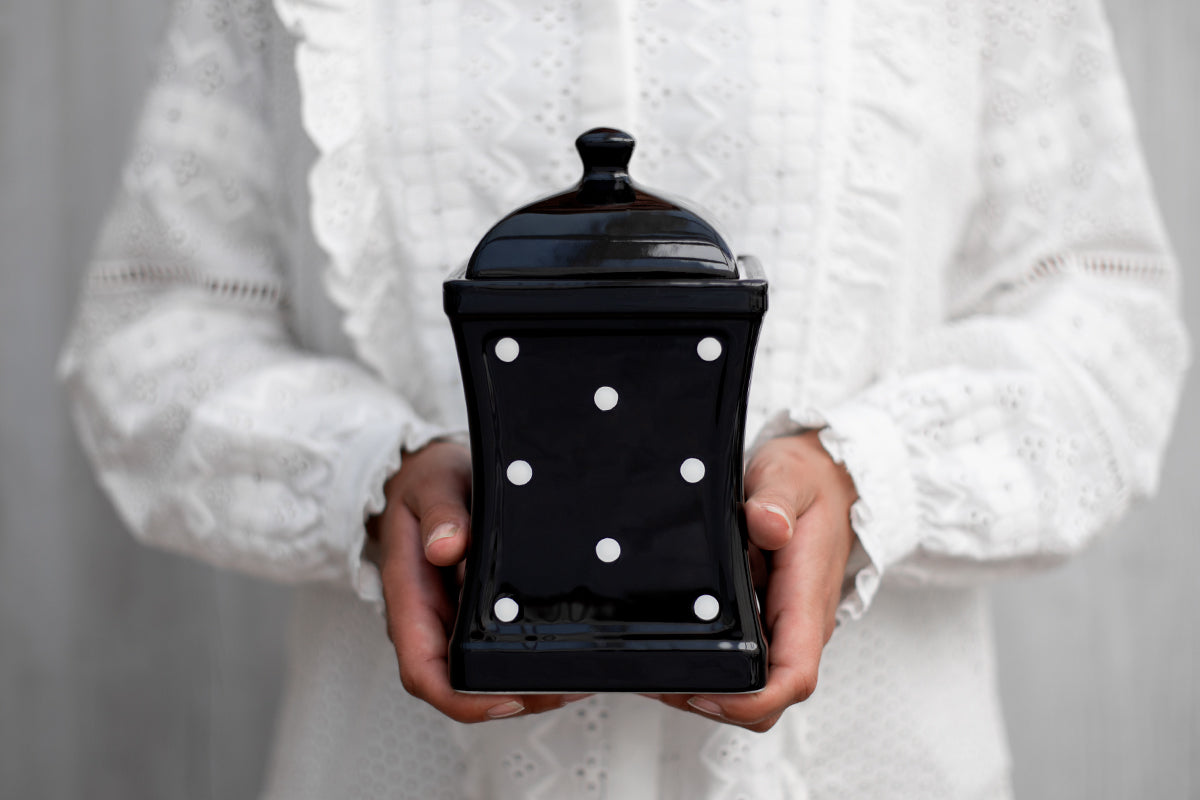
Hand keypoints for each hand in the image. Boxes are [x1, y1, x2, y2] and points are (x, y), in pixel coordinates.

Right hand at [374, 440, 584, 721]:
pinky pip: (496, 648)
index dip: (461, 697)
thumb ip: (441, 513)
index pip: (423, 670)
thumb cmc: (427, 482)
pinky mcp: (475, 613)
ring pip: (482, 672)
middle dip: (511, 696)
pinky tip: (566, 652)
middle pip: (460, 684)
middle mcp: (428, 619)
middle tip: (565, 688)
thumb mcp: (433, 484)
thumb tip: (447, 547)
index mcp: (409, 597)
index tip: (506, 698)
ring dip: (526, 685)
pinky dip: (528, 659)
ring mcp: (452, 619)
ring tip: (576, 677)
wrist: (429, 474)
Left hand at [650, 430, 858, 731]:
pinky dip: (710, 664)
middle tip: (661, 682)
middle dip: (717, 703)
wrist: (827, 478)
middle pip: (767, 696)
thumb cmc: (809, 483)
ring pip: (753, 684)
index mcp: (806, 599)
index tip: (707, 695)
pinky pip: (745, 659)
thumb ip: (777, 501)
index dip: (751, 701)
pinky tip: (673, 646)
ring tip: (657, 668)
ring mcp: (783, 626)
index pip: (793, 676)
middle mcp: (798, 624)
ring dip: (709, 687)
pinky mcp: (768, 620)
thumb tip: (767, 525)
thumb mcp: (790, 477)